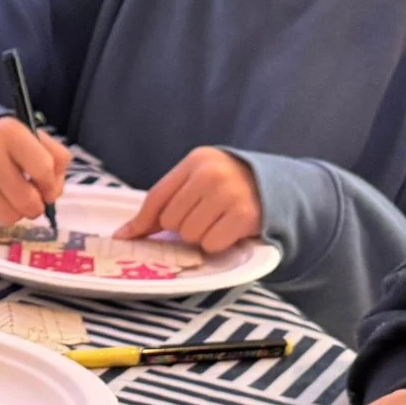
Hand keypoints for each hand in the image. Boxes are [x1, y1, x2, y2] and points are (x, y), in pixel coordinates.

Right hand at [0, 115, 69, 224]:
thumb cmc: (2, 143)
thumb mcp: (30, 137)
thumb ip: (54, 158)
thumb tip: (53, 194)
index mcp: (10, 132)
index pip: (44, 168)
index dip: (52, 186)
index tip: (48, 190)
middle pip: (28, 199)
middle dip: (37, 207)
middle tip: (34, 203)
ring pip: (11, 215)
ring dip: (18, 213)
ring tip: (13, 200)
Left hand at [117, 146, 263, 250]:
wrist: (281, 188)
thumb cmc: (230, 187)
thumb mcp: (198, 182)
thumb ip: (165, 203)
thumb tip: (125, 234)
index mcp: (197, 161)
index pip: (157, 197)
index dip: (141, 222)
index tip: (126, 238)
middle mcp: (212, 174)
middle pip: (171, 220)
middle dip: (183, 226)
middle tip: (203, 217)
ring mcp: (229, 193)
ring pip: (190, 234)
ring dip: (200, 236)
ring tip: (217, 222)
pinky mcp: (244, 215)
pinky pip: (211, 244)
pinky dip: (217, 244)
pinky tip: (229, 230)